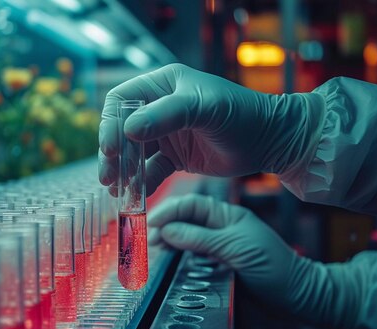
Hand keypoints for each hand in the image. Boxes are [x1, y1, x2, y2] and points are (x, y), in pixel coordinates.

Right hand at [98, 64, 323, 195]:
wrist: (269, 140)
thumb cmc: (240, 114)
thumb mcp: (203, 108)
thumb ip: (166, 115)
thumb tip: (128, 130)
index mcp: (163, 85)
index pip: (122, 100)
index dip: (110, 123)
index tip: (110, 147)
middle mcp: (159, 108)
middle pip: (121, 129)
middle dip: (112, 153)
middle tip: (108, 175)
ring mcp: (166, 134)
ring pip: (132, 153)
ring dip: (122, 170)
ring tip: (114, 189)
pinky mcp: (174, 157)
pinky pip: (150, 171)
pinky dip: (140, 184)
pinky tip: (133, 197)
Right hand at [150, 194, 376, 328]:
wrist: (296, 297)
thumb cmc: (274, 267)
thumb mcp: (236, 248)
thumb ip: (200, 238)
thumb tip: (167, 230)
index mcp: (227, 216)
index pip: (191, 206)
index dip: (169, 211)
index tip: (149, 223)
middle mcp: (219, 230)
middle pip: (183, 222)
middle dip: (162, 227)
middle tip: (144, 241)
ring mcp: (217, 250)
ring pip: (183, 241)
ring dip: (167, 244)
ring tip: (150, 251)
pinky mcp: (215, 269)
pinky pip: (190, 260)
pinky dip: (176, 260)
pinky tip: (166, 264)